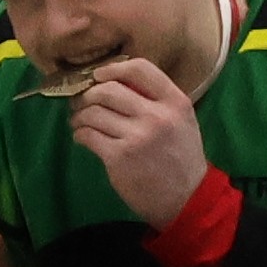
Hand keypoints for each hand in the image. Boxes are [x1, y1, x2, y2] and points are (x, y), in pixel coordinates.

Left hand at [69, 45, 208, 227]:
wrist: (187, 198)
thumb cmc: (181, 157)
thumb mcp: (181, 120)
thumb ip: (157, 99)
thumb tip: (115, 81)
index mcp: (175, 102)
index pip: (139, 69)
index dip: (112, 68)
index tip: (98, 75)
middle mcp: (156, 116)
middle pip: (108, 89)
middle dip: (87, 94)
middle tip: (80, 101)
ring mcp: (136, 137)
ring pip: (92, 112)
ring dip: (78, 115)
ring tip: (79, 121)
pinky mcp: (119, 157)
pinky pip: (88, 135)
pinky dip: (79, 134)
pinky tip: (83, 137)